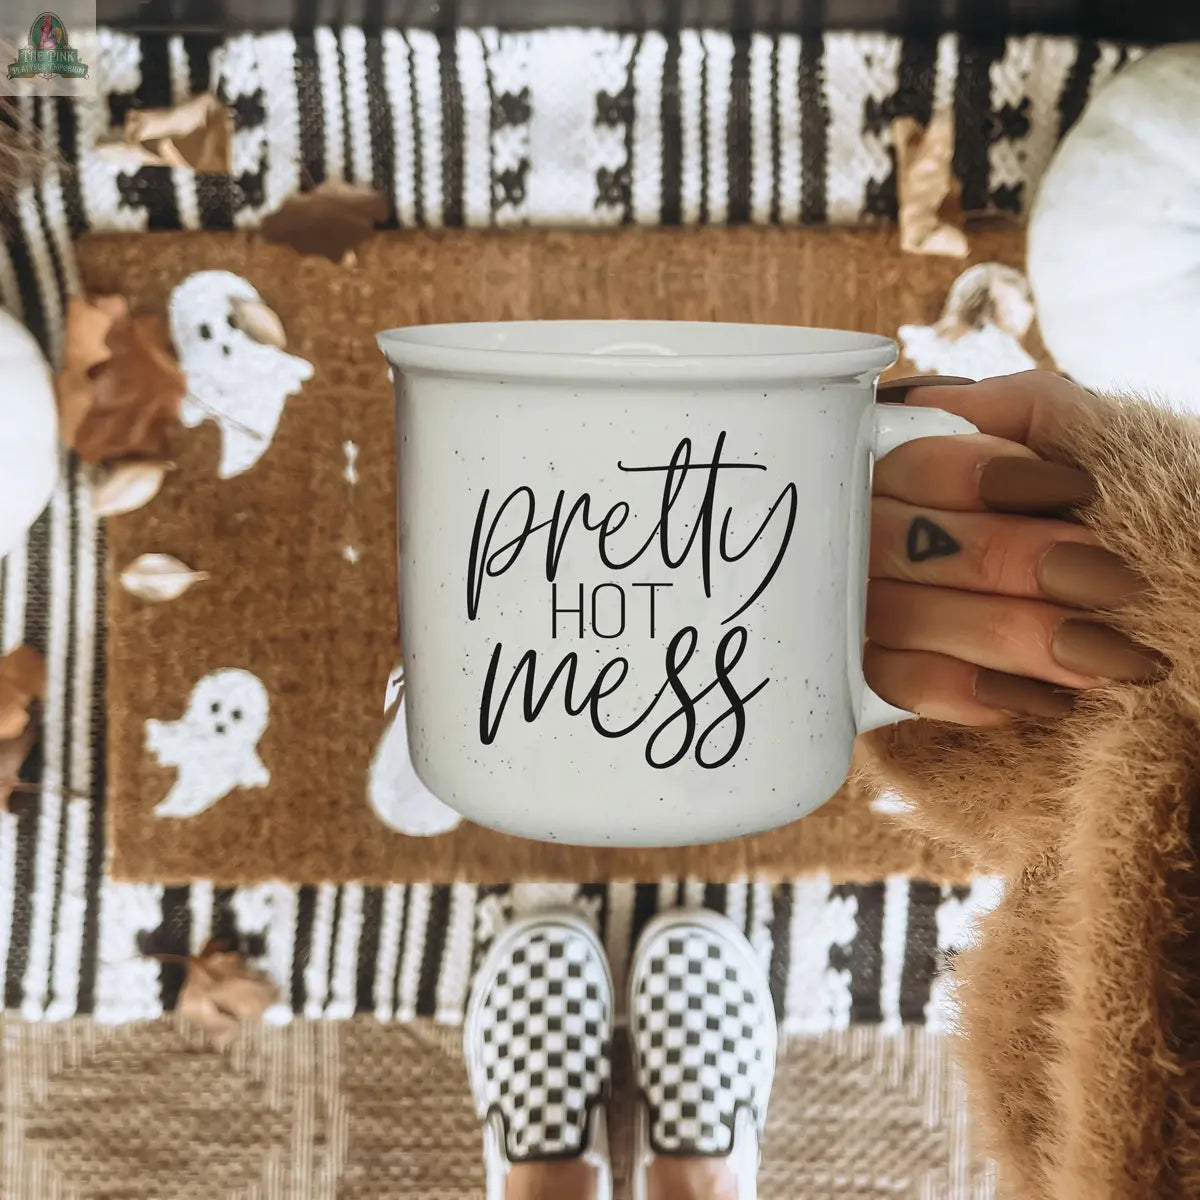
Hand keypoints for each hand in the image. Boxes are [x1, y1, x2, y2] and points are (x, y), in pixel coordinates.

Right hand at [866, 370, 1164, 725]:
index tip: (1076, 490)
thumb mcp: (1105, 441)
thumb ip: (1025, 406)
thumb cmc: (1153, 516)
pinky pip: (896, 682)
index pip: (906, 464)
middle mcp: (890, 533)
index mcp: (930, 468)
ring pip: (897, 616)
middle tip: (1110, 582)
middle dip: (1008, 562)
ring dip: (1008, 635)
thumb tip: (926, 401)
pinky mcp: (893, 671)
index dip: (976, 477)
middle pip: (894, 543)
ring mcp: (882, 604)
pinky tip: (1046, 697)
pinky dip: (970, 691)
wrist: (1188, 603)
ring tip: (1107, 654)